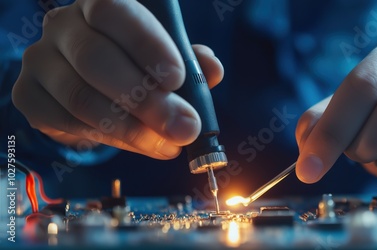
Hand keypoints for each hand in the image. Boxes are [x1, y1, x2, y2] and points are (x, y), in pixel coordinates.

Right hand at [12, 0, 223, 159]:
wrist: (90, 85)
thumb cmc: (135, 64)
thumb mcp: (167, 58)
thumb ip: (190, 61)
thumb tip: (212, 69)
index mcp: (98, 5)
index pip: (114, 12)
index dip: (146, 45)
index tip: (177, 79)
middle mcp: (62, 26)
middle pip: (96, 60)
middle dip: (146, 101)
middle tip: (184, 128)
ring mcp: (40, 60)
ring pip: (80, 98)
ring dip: (131, 129)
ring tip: (168, 145)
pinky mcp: (28, 95)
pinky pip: (65, 123)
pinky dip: (107, 140)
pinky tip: (138, 144)